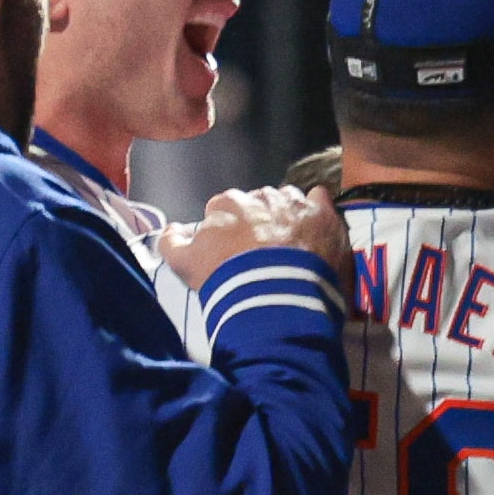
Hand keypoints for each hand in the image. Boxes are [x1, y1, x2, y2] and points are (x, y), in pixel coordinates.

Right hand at [164, 184, 347, 288]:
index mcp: (226, 204)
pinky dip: (317, 210)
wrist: (275, 298)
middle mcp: (259, 196)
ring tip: (291, 247)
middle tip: (264, 254)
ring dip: (288, 217)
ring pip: (288, 202)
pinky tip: (315, 229)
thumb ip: (172, 242)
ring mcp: (293, 203)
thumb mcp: (186, 265)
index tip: (236, 251)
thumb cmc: (228, 280)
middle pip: (257, 204)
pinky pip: (319, 200)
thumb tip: (171, 230)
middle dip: (260, 223)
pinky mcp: (322, 215)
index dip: (230, 231)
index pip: (224, 209)